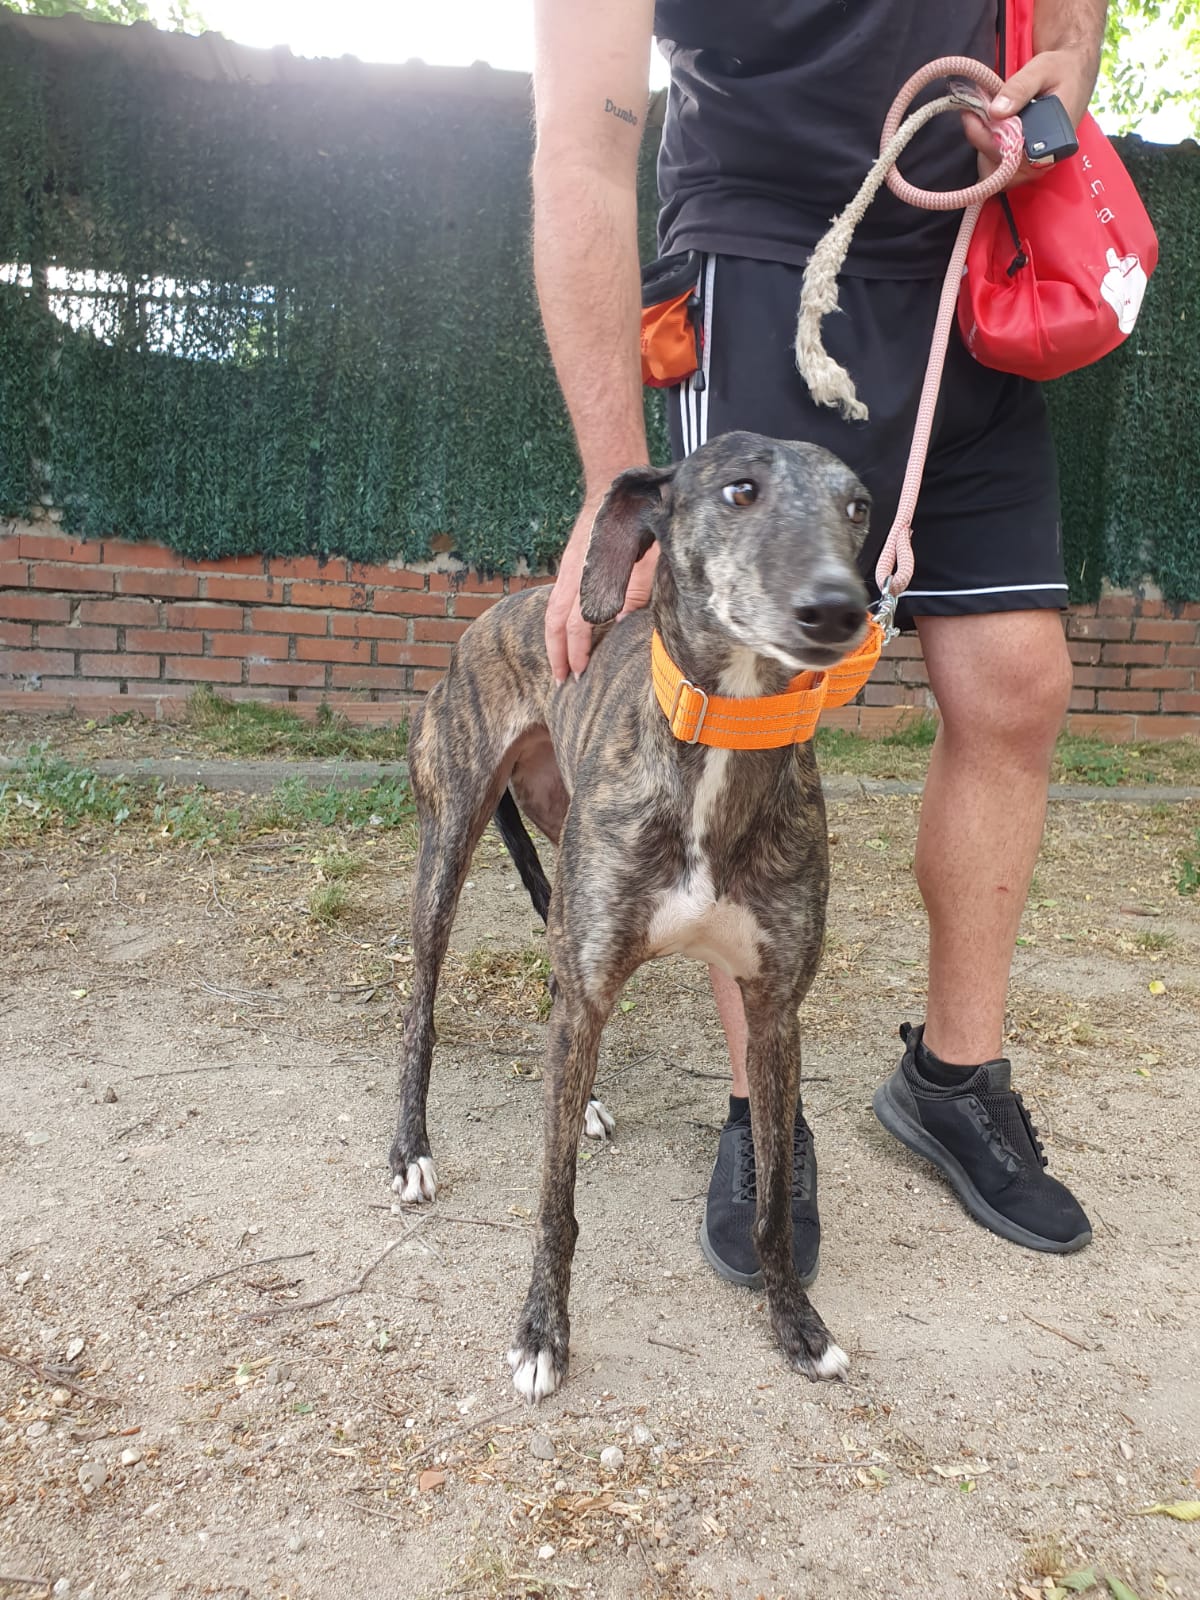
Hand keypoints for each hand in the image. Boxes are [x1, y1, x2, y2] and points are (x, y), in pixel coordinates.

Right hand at [544, 503, 659, 682]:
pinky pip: (557, 598)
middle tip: (561, 680)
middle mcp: (573, 574)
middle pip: (555, 622)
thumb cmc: (636, 520)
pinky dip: (557, 621)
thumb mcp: (647, 557)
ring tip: (559, 663)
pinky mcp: (571, 562)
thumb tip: (619, 622)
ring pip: (552, 611)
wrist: (616, 484)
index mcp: (591, 575)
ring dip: (554, 640)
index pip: (578, 623)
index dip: (577, 650)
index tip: (579, 673)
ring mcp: (569, 567)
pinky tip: (565, 632)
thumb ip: (636, 589)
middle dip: (556, 653)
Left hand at [961, 48, 1093, 189]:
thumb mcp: (1042, 70)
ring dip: (982, 144)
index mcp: (1055, 142)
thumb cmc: (1062, 69)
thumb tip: (996, 111)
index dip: (990, 143)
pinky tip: (985, 125)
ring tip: (976, 116)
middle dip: (982, 141)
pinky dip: (988, 146)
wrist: (1073, 69)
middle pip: (1001, 169)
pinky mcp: (1025, 159)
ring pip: (997, 170)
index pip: (1015, 159)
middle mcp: (1045, 159)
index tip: (974, 119)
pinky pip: (1000, 165)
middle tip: (970, 113)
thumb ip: (1020, 88)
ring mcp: (1034, 163)